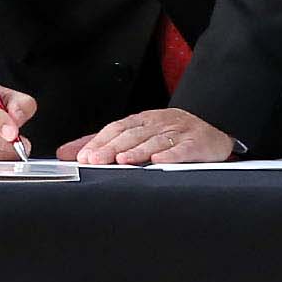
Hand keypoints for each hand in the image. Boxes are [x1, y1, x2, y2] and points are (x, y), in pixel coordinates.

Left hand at [59, 108, 237, 165]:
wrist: (215, 126)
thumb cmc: (172, 133)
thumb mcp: (137, 133)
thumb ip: (102, 142)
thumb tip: (66, 152)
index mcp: (143, 121)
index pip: (117, 128)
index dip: (100, 141)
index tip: (85, 156)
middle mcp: (158, 123)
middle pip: (132, 134)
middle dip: (112, 147)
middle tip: (96, 160)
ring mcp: (179, 131)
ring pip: (155, 140)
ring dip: (137, 150)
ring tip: (122, 161)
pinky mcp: (197, 142)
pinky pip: (183, 148)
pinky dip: (171, 154)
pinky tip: (159, 160)